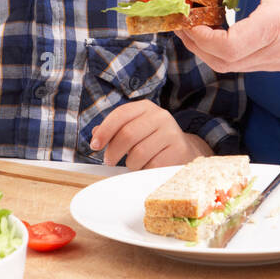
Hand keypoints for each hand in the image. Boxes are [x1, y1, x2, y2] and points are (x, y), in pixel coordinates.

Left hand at [89, 100, 211, 169]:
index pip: (120, 115)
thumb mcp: (135, 129)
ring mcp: (171, 132)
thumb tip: (95, 134)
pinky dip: (145, 170)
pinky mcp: (178, 150)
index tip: (94, 146)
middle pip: (127, 134)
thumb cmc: (152, 140)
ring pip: (138, 153)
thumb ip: (115, 130)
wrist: (185, 150)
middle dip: (113, 151)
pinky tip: (148, 167)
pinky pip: (152, 165)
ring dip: (130, 164)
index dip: (104, 131)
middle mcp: (160, 116)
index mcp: (145, 107)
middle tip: (109, 161)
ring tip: (134, 164)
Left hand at [176, 0, 279, 71]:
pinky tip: (222, 30)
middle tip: (183, 23)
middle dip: (198, 45)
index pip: (226, 48)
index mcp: (276, 24)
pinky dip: (230, 51)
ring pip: (235, 67)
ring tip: (199, 24)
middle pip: (225, 63)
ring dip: (212, 50)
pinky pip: (249, 63)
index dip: (199, 38)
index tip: (186, 19)